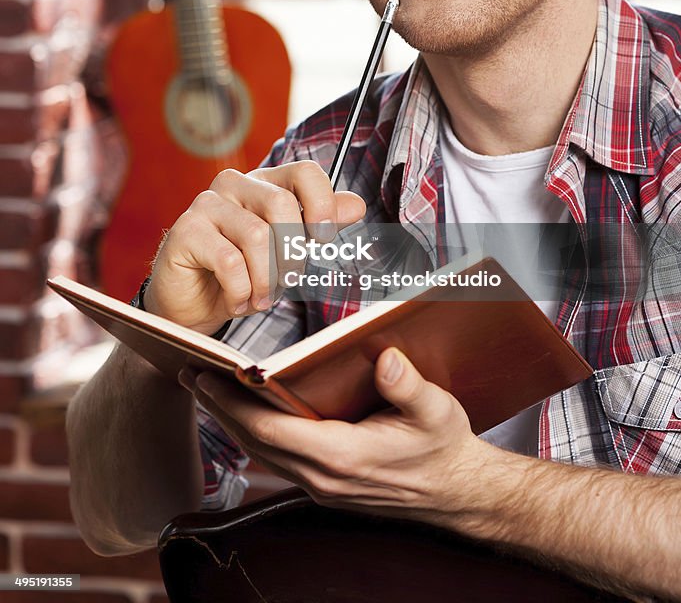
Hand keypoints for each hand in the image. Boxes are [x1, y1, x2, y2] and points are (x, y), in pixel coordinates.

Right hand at [143, 161, 365, 334]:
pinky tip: (237, 300)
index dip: (322, 204)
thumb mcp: (287, 248)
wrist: (193, 302)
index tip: (324, 239)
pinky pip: (229, 262)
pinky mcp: (186, 231)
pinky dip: (242, 291)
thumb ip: (319, 224)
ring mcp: (207, 204)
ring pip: (257, 236)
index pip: (304, 172)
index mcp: (264, 183)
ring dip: (267, 280)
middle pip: (282, 205)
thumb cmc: (243, 271)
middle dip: (292, 254)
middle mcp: (234, 184)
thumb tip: (357, 205)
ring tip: (261, 298)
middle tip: (286, 282)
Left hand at [181, 348, 490, 526]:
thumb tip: (385, 360)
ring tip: (207, 387)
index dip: (235, 405)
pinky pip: (277, 456)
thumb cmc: (444, 449)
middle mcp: (324, 477)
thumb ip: (408, 387)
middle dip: (219, 408)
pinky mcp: (325, 482)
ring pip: (262, 452)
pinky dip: (254, 430)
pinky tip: (246, 409)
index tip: (207, 378)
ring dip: (231, 420)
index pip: (273, 431)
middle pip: (255, 442)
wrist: (457, 492)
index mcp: (345, 458)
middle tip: (190, 374)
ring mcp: (322, 484)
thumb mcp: (437, 411)